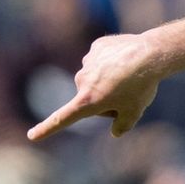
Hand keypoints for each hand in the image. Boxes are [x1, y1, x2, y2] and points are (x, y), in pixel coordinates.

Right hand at [27, 33, 162, 140]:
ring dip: (111, 79)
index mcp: (87, 100)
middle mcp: (82, 81)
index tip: (32, 136)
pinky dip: (114, 61)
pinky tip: (127, 59)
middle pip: (91, 96)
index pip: (62, 118)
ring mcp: (88, 62)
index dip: (47, 129)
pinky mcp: (97, 47)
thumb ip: (123, 126)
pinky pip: (104, 59)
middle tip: (130, 93)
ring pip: (98, 77)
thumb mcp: (134, 112)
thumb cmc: (141, 86)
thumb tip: (116, 132)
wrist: (152, 54)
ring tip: (132, 75)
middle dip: (107, 98)